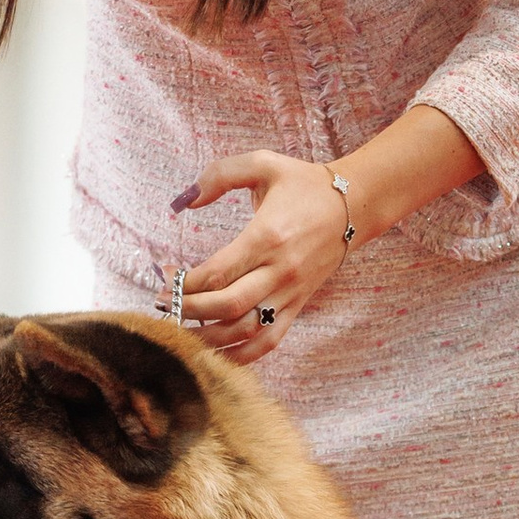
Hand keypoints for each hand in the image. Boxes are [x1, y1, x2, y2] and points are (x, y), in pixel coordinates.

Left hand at [172, 148, 351, 365]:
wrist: (355, 205)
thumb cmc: (305, 184)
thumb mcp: (263, 164)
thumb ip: (220, 175)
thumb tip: (185, 200)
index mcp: (267, 236)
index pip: (217, 272)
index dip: (183, 282)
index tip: (165, 277)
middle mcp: (279, 270)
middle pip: (226, 305)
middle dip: (187, 310)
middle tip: (163, 305)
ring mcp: (290, 292)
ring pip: (245, 330)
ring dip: (209, 337)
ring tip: (180, 333)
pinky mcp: (298, 305)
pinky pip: (269, 341)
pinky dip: (242, 355)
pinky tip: (217, 355)